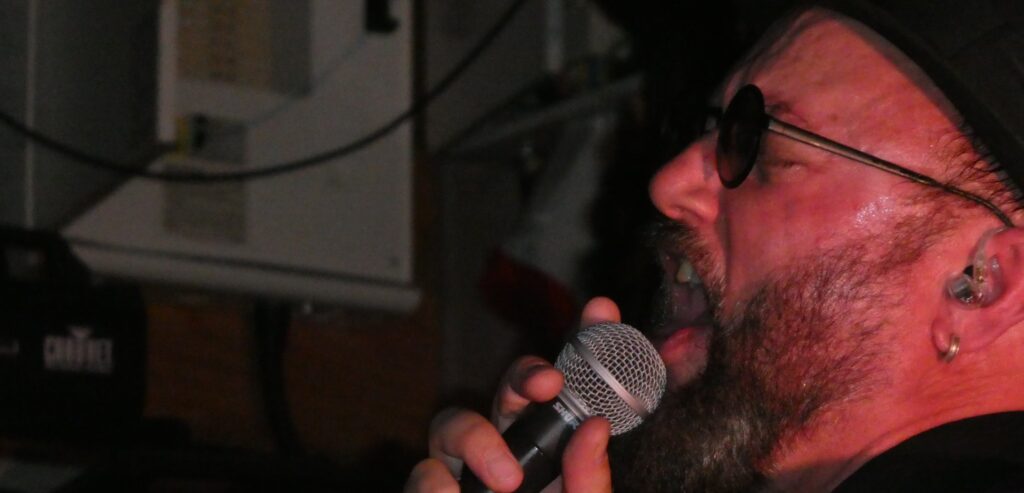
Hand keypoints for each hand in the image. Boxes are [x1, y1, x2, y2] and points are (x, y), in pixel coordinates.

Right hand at [404, 297, 621, 492]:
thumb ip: (591, 484)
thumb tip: (590, 427)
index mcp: (561, 455)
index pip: (572, 390)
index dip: (586, 343)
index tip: (604, 312)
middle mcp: (514, 456)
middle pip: (506, 390)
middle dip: (523, 375)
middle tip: (546, 386)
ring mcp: (468, 479)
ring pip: (451, 423)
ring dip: (477, 439)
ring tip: (507, 481)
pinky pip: (425, 478)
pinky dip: (441, 488)